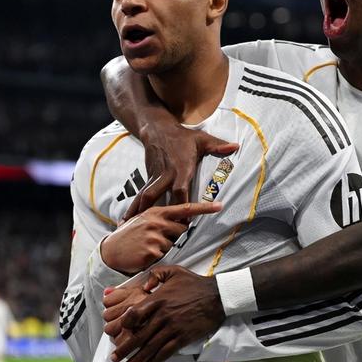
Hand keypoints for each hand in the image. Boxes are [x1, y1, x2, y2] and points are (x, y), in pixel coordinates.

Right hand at [102, 202, 221, 273]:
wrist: (110, 251)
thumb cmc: (130, 235)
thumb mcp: (144, 219)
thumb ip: (163, 218)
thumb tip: (184, 219)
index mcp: (157, 211)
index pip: (185, 208)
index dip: (204, 208)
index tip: (220, 205)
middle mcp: (157, 221)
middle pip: (182, 229)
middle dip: (174, 235)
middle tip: (155, 238)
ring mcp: (155, 236)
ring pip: (174, 244)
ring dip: (164, 248)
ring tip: (147, 246)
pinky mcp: (153, 251)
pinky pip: (165, 255)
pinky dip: (157, 257)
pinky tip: (145, 254)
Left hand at [110, 265, 224, 361]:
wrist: (217, 295)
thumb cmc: (195, 283)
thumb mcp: (175, 271)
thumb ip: (156, 274)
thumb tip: (144, 285)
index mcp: (158, 299)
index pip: (134, 315)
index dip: (124, 324)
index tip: (119, 330)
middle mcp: (163, 315)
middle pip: (139, 336)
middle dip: (125, 349)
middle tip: (115, 357)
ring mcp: (173, 327)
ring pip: (150, 347)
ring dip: (137, 359)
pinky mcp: (183, 337)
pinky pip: (166, 352)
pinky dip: (155, 360)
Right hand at [122, 126, 238, 222]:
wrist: (158, 130)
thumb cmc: (183, 137)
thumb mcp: (202, 139)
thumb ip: (218, 145)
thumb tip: (236, 146)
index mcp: (180, 168)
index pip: (180, 190)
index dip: (183, 205)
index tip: (186, 221)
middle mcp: (166, 175)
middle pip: (156, 195)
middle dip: (154, 212)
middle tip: (155, 232)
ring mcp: (155, 177)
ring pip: (144, 196)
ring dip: (138, 212)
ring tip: (129, 228)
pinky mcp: (148, 178)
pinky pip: (141, 195)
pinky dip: (134, 208)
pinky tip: (125, 220)